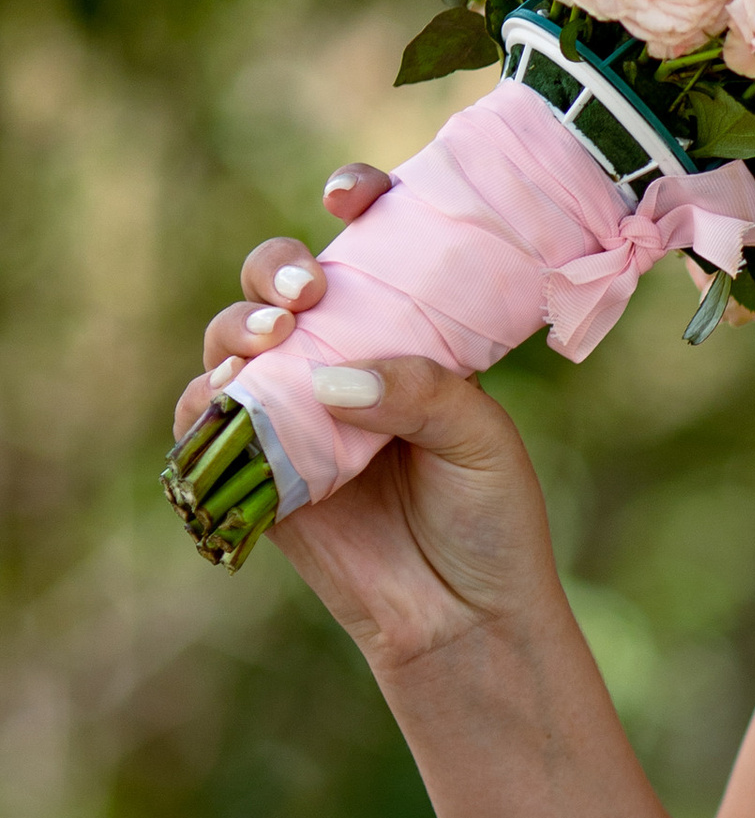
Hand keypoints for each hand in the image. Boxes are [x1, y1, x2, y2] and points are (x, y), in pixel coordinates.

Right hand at [172, 160, 567, 673]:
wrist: (465, 619)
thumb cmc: (490, 519)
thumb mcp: (481, 440)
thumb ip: (422, 392)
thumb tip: (335, 377)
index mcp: (407, 334)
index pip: (372, 246)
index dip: (356, 202)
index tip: (350, 197)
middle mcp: (342, 361)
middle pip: (279, 286)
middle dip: (275, 269)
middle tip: (303, 293)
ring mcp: (294, 412)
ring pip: (234, 342)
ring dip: (238, 329)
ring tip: (272, 343)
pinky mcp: (256, 469)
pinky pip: (203, 423)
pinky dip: (202, 403)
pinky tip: (227, 397)